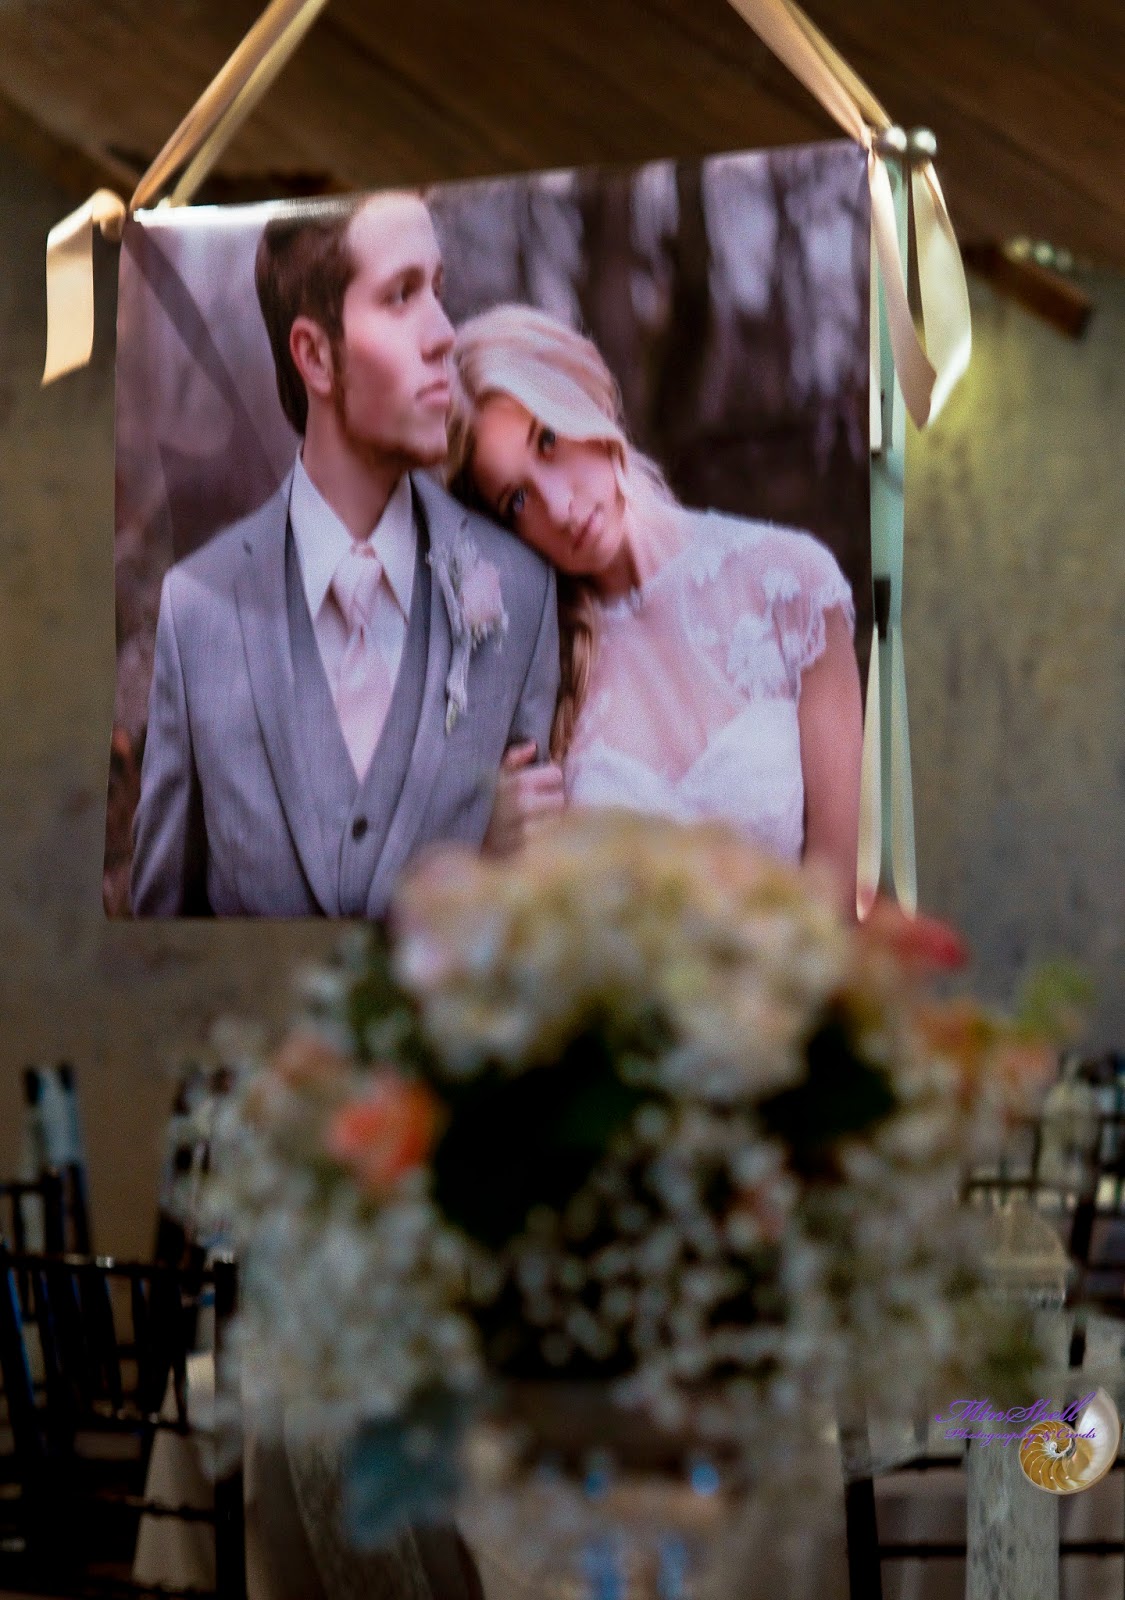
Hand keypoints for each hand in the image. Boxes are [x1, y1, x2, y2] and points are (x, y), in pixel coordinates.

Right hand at [482, 741, 565, 856]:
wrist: (464, 840)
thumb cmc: (483, 804)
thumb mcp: (492, 776)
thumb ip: (513, 759)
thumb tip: (533, 746)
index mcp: (517, 783)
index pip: (556, 775)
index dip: (550, 779)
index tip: (541, 786)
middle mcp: (523, 805)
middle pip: (560, 799)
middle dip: (553, 801)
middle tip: (540, 806)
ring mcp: (525, 831)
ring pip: (558, 821)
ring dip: (551, 822)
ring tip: (537, 823)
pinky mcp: (526, 852)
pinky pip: (550, 842)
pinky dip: (547, 841)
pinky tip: (535, 839)